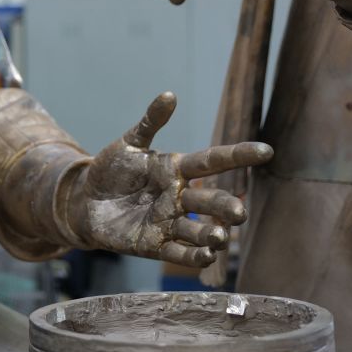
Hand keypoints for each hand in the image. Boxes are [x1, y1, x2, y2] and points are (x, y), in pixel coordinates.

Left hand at [66, 92, 272, 266]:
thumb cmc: (110, 169)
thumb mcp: (129, 144)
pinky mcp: (155, 245)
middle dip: (225, 207)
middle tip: (237, 213)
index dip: (239, 155)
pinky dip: (194, 256)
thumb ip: (150, 122)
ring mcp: (169, 222)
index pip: (213, 161)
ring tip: (220, 237)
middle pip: (210, 202)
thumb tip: (170, 95)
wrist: (85, 201)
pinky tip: (206, 256)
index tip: (266, 151)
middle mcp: (179, 197)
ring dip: (213, 235)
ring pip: (200, 231)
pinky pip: (179, 253)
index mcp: (176, 169)